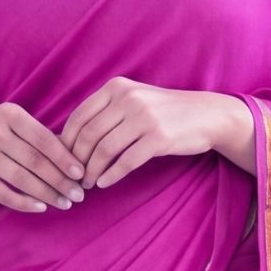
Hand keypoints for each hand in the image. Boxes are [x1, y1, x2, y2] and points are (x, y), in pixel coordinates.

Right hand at [0, 103, 86, 213]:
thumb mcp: (17, 126)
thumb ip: (44, 139)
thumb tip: (79, 161)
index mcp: (10, 114)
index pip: (43, 138)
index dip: (64, 158)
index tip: (81, 174)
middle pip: (34, 161)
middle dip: (60, 180)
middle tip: (79, 194)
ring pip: (21, 179)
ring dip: (47, 194)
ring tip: (65, 203)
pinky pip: (3, 194)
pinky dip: (24, 203)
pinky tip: (41, 207)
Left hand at [59, 77, 227, 190]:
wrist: (206, 115)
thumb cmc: (164, 112)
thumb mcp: (133, 99)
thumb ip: (105, 113)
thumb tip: (68, 138)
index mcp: (116, 87)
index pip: (79, 116)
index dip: (67, 142)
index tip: (65, 160)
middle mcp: (128, 98)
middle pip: (88, 135)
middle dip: (77, 160)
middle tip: (75, 177)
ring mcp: (144, 117)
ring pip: (104, 150)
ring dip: (92, 171)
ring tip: (89, 184)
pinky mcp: (158, 138)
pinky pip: (126, 161)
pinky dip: (111, 175)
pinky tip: (105, 183)